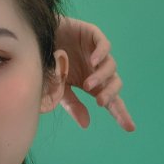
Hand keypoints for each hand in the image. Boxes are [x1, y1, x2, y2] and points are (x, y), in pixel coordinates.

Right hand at [56, 16, 135, 131]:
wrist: (34, 39)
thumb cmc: (46, 65)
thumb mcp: (57, 89)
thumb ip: (72, 104)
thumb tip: (86, 124)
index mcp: (91, 85)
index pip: (110, 101)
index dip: (121, 113)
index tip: (130, 128)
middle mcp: (97, 70)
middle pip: (114, 84)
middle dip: (110, 95)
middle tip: (101, 103)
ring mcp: (96, 52)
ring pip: (110, 66)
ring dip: (101, 77)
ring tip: (87, 85)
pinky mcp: (92, 35)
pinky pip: (104, 45)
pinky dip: (101, 54)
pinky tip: (93, 62)